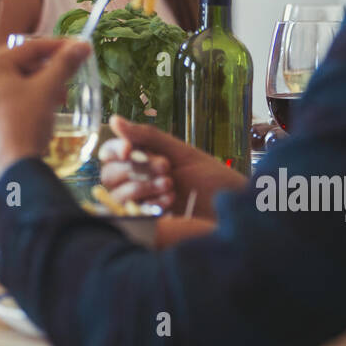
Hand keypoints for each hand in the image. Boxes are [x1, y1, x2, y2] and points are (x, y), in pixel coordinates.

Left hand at [0, 38, 92, 188]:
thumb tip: (81, 46)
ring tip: (53, 105)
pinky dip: (17, 111)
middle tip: (65, 86)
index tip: (77, 48)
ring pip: (7, 91)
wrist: (9, 174)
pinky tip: (33, 123)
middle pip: (16, 70)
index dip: (56, 47)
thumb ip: (64, 64)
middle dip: (44, 76)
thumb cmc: (25, 125)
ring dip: (33, 93)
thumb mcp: (47, 90)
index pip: (27, 48)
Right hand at [99, 115, 245, 218]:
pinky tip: (171, 202)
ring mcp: (141, 204)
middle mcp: (137, 181)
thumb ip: (147, 136)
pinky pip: (131, 214)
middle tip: (166, 167)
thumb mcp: (180, 152)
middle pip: (110, 174)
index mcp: (143, 160)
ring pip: (117, 194)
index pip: (111, 153)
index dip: (115, 150)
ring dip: (141, 186)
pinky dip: (149, 204)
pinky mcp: (147, 225)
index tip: (128, 151)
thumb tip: (113, 120)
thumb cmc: (212, 180)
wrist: (235, 209)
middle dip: (136, 168)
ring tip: (170, 185)